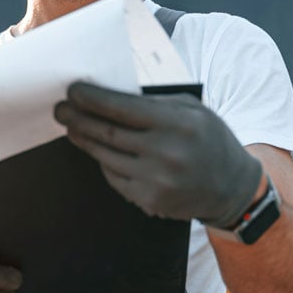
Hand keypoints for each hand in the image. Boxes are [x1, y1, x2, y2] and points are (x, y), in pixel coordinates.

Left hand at [53, 82, 262, 227]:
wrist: (231, 187)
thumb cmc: (208, 139)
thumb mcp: (192, 110)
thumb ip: (155, 102)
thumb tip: (111, 93)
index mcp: (177, 124)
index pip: (122, 108)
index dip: (92, 99)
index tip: (72, 91)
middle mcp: (166, 153)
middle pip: (108, 133)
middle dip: (78, 119)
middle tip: (60, 109)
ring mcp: (156, 181)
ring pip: (106, 156)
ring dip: (84, 140)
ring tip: (72, 127)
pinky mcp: (150, 201)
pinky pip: (115, 177)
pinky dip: (104, 162)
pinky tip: (99, 151)